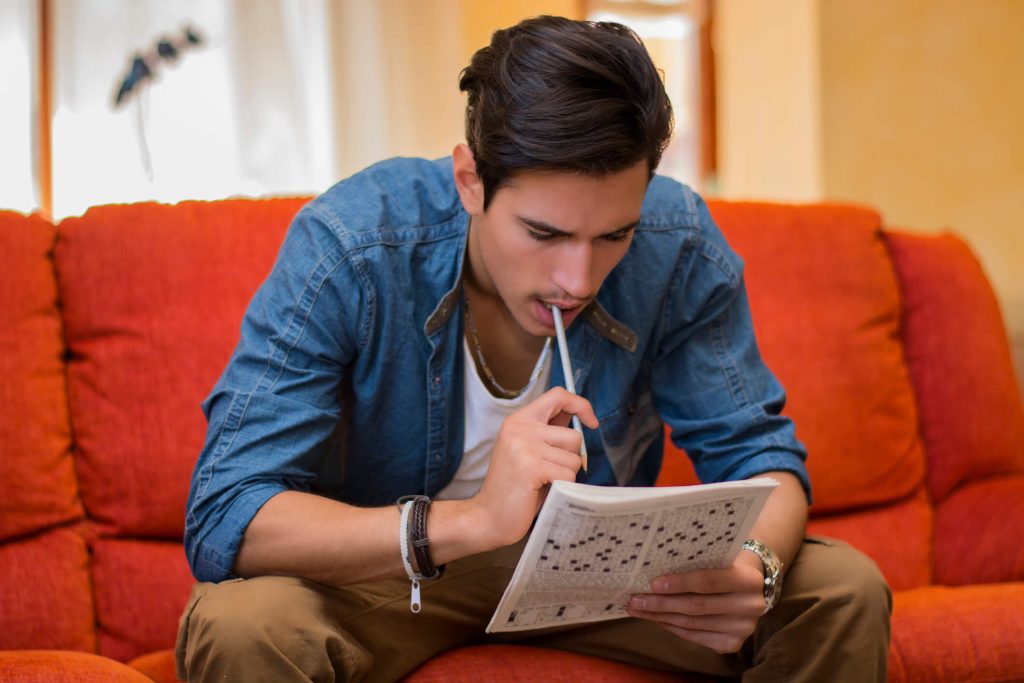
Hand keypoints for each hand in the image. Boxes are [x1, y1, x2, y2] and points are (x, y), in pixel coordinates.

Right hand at [470, 387, 598, 547]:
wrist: (488, 516)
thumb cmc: (514, 487)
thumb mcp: (528, 450)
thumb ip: (549, 432)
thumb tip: (577, 416)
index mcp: (519, 420)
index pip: (557, 396)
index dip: (580, 405)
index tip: (591, 422)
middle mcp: (520, 428)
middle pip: (573, 436)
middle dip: (570, 459)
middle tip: (548, 472)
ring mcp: (524, 447)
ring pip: (574, 458)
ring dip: (566, 475)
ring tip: (543, 482)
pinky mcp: (531, 467)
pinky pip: (568, 475)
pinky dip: (562, 488)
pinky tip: (541, 491)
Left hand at [627, 550, 765, 652]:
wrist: (752, 588)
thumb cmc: (727, 566)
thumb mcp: (719, 559)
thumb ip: (696, 563)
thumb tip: (652, 570)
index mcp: (748, 579)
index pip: (708, 582)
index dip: (679, 583)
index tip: (652, 584)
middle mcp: (750, 606)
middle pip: (697, 606)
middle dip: (661, 603)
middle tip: (635, 600)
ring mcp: (742, 628)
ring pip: (692, 623)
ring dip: (661, 617)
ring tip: (639, 609)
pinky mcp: (732, 644)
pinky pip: (695, 636)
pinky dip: (673, 627)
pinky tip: (657, 619)